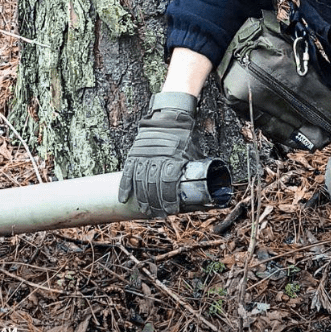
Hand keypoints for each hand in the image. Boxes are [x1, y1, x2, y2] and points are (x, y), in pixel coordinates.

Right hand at [118, 92, 201, 216]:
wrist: (170, 117)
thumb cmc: (184, 135)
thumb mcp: (193, 152)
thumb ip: (194, 169)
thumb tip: (205, 184)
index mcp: (173, 160)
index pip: (169, 186)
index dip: (169, 201)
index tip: (171, 211)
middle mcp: (157, 160)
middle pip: (154, 188)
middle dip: (157, 204)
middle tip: (159, 214)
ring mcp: (144, 158)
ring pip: (140, 183)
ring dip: (142, 199)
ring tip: (146, 210)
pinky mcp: (134, 154)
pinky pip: (127, 173)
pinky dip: (125, 187)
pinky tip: (124, 198)